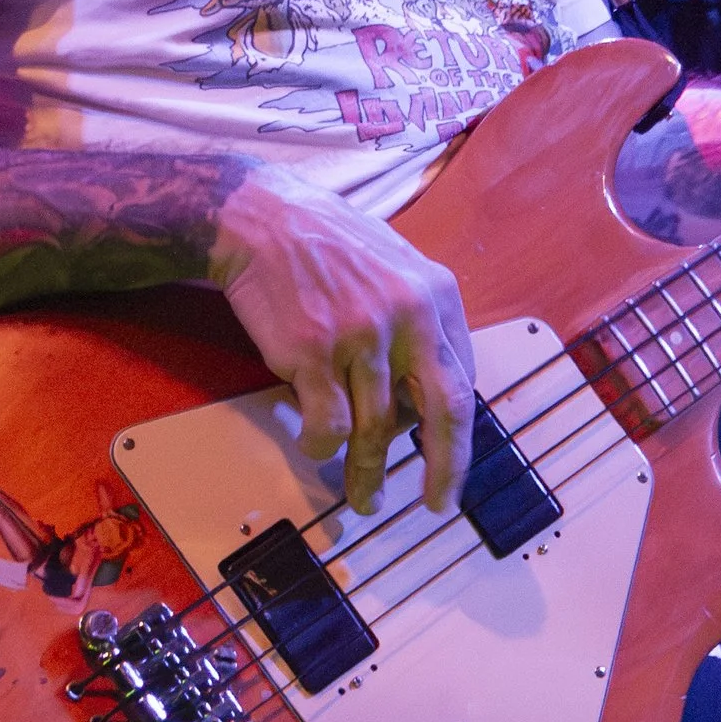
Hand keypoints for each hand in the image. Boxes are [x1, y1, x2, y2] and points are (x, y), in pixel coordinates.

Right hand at [209, 171, 474, 514]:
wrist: (258, 218)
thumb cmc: (327, 245)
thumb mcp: (395, 266)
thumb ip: (420, 323)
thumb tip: (425, 396)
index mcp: (436, 294)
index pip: (462, 379)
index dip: (458, 430)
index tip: (451, 462)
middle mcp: (407, 316)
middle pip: (442, 410)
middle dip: (445, 467)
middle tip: (437, 503)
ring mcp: (359, 335)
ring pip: (377, 429)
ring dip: (370, 473)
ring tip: (365, 498)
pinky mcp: (311, 352)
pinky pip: (328, 424)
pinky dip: (323, 446)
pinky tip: (317, 449)